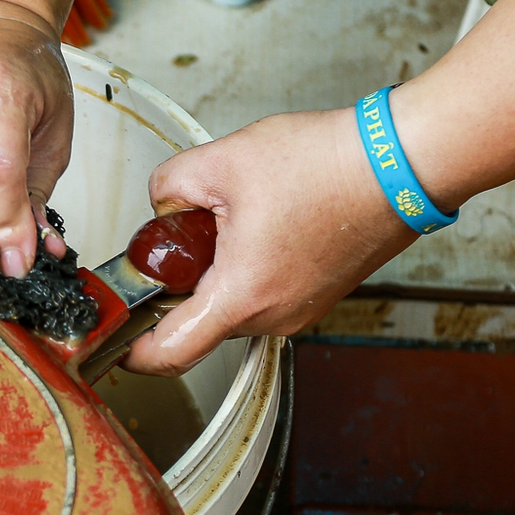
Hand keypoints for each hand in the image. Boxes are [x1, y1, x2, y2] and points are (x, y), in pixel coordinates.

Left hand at [123, 107, 419, 374]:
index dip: (130, 351)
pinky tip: (263, 220)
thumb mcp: (221, 160)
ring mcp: (300, 310)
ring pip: (231, 305)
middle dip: (177, 284)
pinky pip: (264, 293)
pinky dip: (248, 266)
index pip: (168, 353)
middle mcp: (273, 317)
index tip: (111, 334)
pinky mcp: (317, 295)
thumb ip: (168, 188)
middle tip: (176, 236)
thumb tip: (161, 208)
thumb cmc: (330, 164)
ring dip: (216, 271)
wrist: (402, 161)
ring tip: (233, 216)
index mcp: (241, 296)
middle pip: (197, 322)